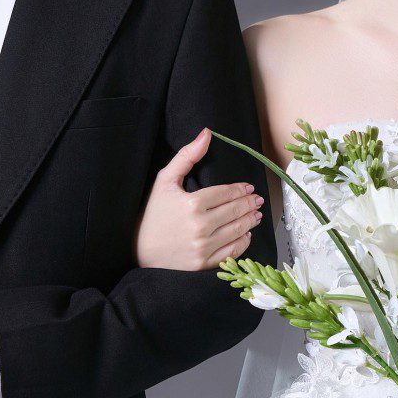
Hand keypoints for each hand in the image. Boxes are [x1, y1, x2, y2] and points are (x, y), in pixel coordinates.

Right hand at [134, 128, 263, 270]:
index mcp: (192, 203)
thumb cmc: (152, 215)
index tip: (248, 188)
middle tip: (257, 200)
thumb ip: (186, 156)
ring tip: (256, 214)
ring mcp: (203, 247)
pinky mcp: (204, 264)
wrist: (140, 251)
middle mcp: (200, 226)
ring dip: (251, 220)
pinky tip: (246, 235)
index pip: (227, 193)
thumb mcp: (164, 181)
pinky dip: (243, 242)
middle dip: (250, 203)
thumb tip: (206, 134)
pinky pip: (232, 252)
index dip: (241, 189)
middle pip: (236, 211)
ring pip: (238, 230)